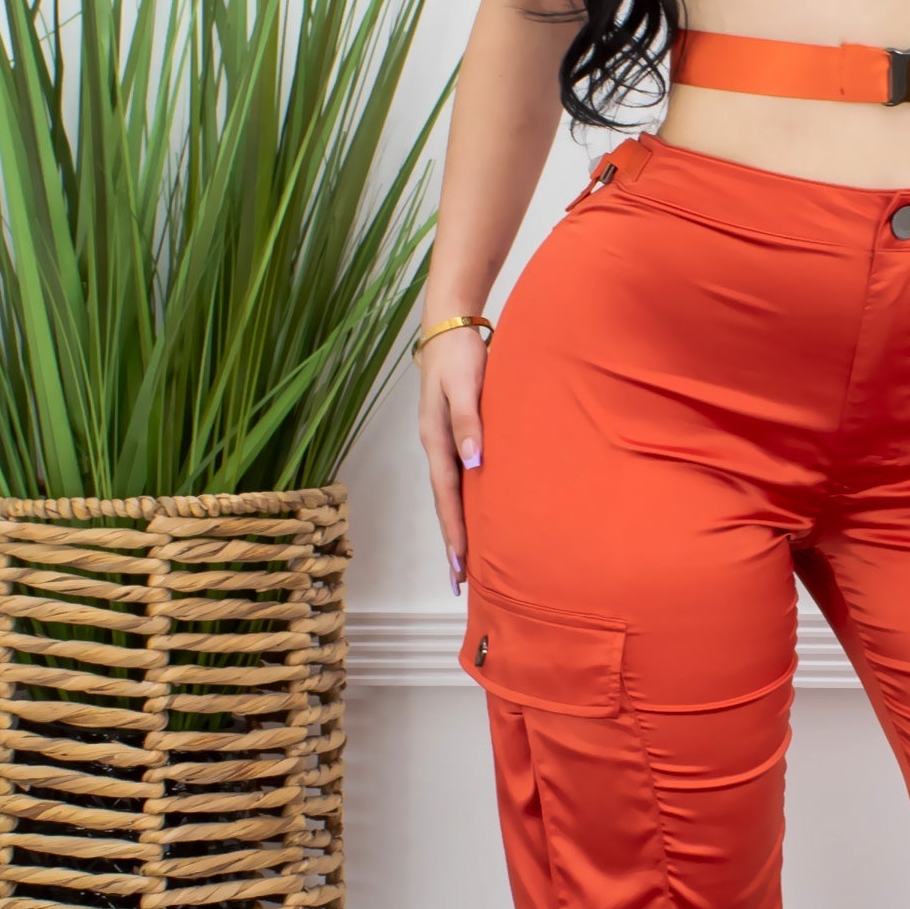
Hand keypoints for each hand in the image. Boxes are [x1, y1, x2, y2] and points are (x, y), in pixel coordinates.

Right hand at [416, 327, 486, 594]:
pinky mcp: (454, 434)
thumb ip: (469, 421)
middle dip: (452, 542)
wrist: (449, 326)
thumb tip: (473, 463)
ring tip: (464, 561)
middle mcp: (437, 446)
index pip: (446, 495)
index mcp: (436, 439)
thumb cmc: (460, 354)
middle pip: (445, 503)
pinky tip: (474, 515)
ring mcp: (443, 442)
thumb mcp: (465, 383)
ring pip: (451, 493)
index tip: (461, 564)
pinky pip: (458, 478)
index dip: (454, 531)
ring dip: (457, 526)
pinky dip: (463, 502)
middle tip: (459, 582)